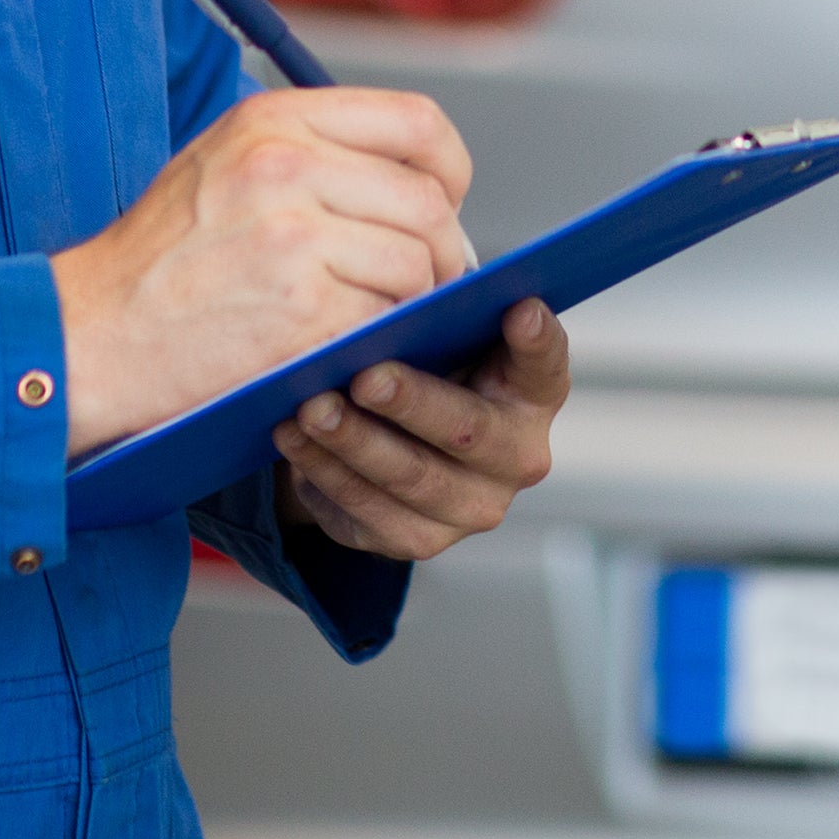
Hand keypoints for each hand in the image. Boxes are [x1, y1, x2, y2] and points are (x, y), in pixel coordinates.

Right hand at [49, 89, 476, 456]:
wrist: (87, 336)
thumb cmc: (160, 260)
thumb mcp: (224, 164)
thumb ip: (311, 151)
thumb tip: (416, 176)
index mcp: (274, 120)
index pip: (416, 122)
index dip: (448, 168)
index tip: (442, 202)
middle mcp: (286, 165)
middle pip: (427, 200)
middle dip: (442, 250)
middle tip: (427, 282)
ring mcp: (293, 237)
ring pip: (417, 263)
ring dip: (413, 301)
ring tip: (379, 316)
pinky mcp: (299, 310)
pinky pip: (385, 318)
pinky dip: (380, 338)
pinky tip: (348, 344)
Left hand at [277, 300, 570, 560]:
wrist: (394, 438)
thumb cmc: (427, 366)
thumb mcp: (446, 337)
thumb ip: (443, 317)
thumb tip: (399, 299)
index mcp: (533, 394)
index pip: (545, 364)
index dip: (536, 340)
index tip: (518, 309)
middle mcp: (517, 459)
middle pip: (467, 431)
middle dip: (412, 402)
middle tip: (365, 376)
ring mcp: (472, 507)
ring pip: (409, 477)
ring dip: (354, 442)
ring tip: (310, 407)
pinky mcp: (420, 539)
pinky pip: (365, 509)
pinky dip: (324, 470)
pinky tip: (293, 437)